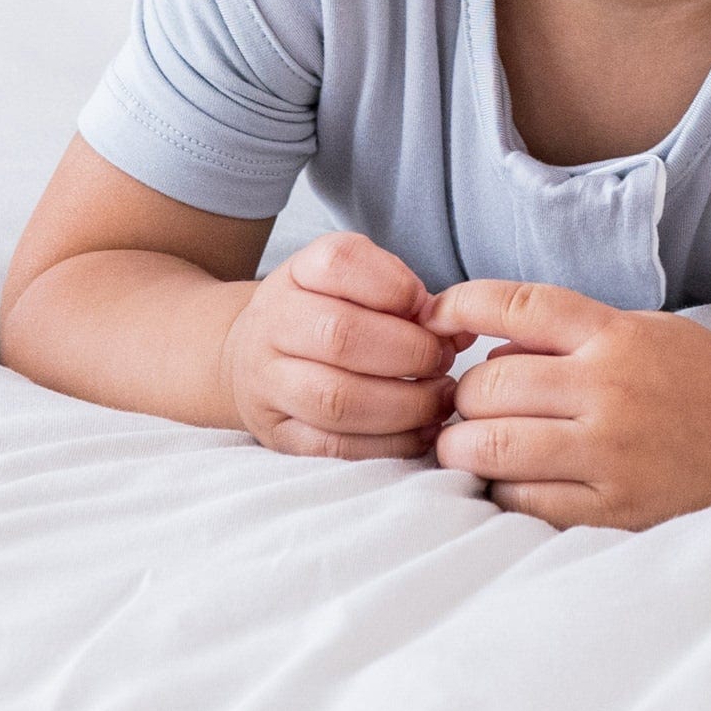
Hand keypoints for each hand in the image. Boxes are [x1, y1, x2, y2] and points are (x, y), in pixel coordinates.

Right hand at [220, 230, 460, 459]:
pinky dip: (388, 444)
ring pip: (336, 399)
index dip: (395, 285)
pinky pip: (334, 447)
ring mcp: (268, 382)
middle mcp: (274, 323)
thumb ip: (406, 296)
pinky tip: (420, 432)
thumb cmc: (325, 313)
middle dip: (409, 352)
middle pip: (340, 335)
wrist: (251, 356)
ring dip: (404, 404)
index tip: (429, 308)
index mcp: (299, 273)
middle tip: (442, 360)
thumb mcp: (356, 283)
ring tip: (438, 399)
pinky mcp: (278, 434)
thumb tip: (459, 328)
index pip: (340, 262)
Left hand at [424, 280, 710, 529]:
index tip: (435, 316)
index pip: (518, 306)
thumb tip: (484, 352)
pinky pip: (520, 502)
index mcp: (616, 337)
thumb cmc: (698, 380)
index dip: (461, 304)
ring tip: (472, 445)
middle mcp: (609, 392)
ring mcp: (609, 457)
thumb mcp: (642, 329)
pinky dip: (499, 490)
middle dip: (462, 394)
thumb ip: (568, 335)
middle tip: (470, 404)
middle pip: (487, 385)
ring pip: (490, 450)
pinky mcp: (610, 512)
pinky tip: (511, 480)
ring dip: (463, 447)